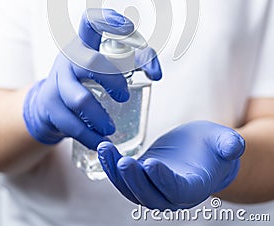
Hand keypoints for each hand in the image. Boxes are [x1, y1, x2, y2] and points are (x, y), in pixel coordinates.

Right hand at [23, 9, 161, 148]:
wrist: (51, 104)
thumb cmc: (90, 79)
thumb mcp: (109, 64)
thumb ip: (140, 60)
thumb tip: (156, 74)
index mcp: (84, 43)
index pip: (90, 22)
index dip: (107, 20)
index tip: (128, 27)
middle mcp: (68, 58)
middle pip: (90, 63)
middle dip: (112, 81)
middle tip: (125, 96)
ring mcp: (57, 82)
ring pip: (78, 99)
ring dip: (99, 116)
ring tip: (111, 128)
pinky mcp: (50, 107)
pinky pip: (70, 124)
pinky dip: (89, 136)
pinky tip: (100, 142)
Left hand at [97, 121, 244, 209]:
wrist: (202, 150)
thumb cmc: (214, 146)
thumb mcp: (224, 141)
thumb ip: (229, 144)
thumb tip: (235, 145)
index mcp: (194, 187)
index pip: (177, 190)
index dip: (165, 180)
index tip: (151, 163)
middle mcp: (172, 195)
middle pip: (150, 195)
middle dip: (135, 180)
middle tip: (123, 161)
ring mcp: (155, 189)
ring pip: (132, 189)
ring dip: (116, 173)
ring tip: (105, 150)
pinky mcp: (142, 178)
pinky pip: (124, 178)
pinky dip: (111, 166)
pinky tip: (103, 149)